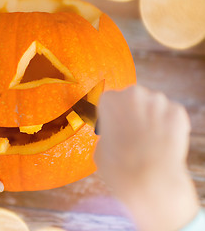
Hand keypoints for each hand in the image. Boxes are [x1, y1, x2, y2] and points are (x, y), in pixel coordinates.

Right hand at [95, 85, 198, 230]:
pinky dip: (167, 126)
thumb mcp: (99, 149)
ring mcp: (159, 101)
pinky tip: (161, 143)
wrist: (150, 182)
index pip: (109, 101)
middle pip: (132, 99)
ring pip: (152, 106)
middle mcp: (135, 94)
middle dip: (131, 113)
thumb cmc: (119, 167)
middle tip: (131, 135)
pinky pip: (170, 115)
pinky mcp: (178, 112)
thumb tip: (114, 135)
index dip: (111, 115)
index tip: (114, 126)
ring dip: (150, 118)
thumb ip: (107, 134)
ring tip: (148, 142)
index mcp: (111, 101)